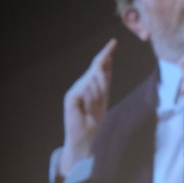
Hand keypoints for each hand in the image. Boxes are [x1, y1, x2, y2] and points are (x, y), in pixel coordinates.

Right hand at [60, 39, 115, 175]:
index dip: (106, 54)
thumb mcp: (102, 101)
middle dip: (102, 85)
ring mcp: (75, 91)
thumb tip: (105, 62)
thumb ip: (103, 83)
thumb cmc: (93, 123)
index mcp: (91, 86)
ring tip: (91, 111)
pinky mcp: (70, 98)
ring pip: (93, 82)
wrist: (83, 139)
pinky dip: (90, 102)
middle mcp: (81, 86)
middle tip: (97, 105)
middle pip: (97, 72)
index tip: (113, 43)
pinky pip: (86, 92)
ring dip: (97, 98)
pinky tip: (86, 111)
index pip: (99, 67)